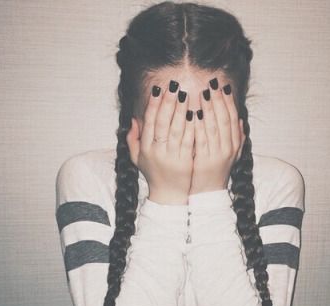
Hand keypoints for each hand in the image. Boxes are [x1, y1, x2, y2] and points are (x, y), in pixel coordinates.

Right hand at [126, 81, 194, 204]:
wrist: (168, 195)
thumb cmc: (153, 173)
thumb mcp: (137, 158)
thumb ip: (133, 139)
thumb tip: (133, 120)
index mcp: (146, 148)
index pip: (149, 122)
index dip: (153, 104)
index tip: (158, 89)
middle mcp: (157, 151)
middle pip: (162, 123)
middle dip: (168, 103)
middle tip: (174, 86)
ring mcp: (171, 156)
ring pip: (177, 130)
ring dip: (181, 111)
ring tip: (186, 95)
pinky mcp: (185, 162)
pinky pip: (189, 142)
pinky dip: (192, 128)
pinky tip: (196, 115)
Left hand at [189, 78, 244, 194]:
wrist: (209, 193)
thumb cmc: (216, 171)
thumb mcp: (231, 155)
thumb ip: (237, 138)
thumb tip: (241, 121)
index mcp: (234, 144)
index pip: (233, 119)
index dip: (229, 102)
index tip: (223, 87)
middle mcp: (228, 148)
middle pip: (225, 120)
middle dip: (219, 100)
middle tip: (213, 84)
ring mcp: (217, 154)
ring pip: (214, 127)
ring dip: (209, 109)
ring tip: (204, 93)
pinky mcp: (204, 160)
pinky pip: (202, 140)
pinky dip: (199, 126)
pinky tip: (194, 113)